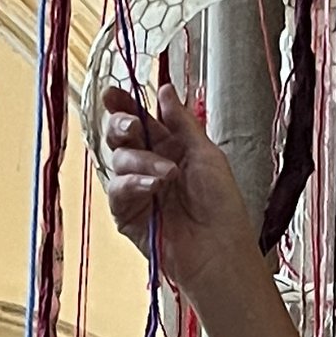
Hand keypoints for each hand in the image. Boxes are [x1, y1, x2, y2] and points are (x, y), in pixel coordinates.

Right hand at [100, 77, 259, 306]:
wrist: (218, 246)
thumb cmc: (220, 204)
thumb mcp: (205, 152)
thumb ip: (180, 122)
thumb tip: (165, 89)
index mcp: (168, 148)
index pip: (139, 120)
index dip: (124, 105)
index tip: (114, 94)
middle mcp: (148, 166)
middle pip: (119, 137)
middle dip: (121, 126)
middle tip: (133, 126)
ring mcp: (135, 190)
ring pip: (118, 161)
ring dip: (143, 162)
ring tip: (169, 175)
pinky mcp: (126, 214)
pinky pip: (117, 190)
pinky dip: (134, 184)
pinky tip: (154, 188)